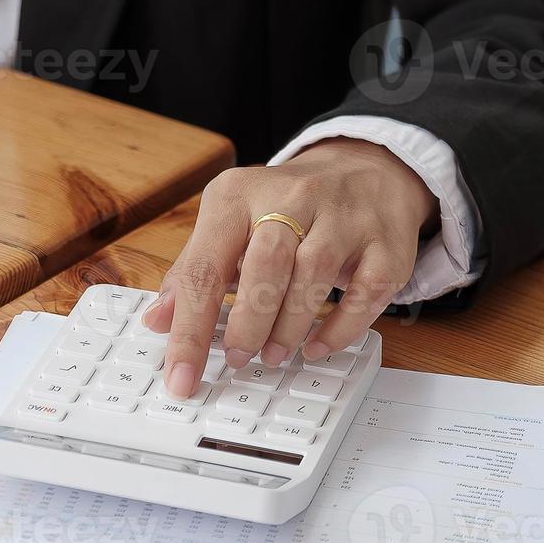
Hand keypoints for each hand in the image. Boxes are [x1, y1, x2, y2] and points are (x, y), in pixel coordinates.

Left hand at [141, 138, 436, 397]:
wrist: (363, 167)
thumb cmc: (284, 205)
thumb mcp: (229, 222)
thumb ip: (193, 269)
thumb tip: (158, 320)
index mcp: (237, 195)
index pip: (203, 267)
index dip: (188, 328)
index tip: (180, 374)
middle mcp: (291, 197)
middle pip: (264, 265)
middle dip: (247, 323)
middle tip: (236, 357)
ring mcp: (344, 217)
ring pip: (314, 274)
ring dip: (289, 326)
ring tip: (272, 354)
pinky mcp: (386, 242)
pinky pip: (367, 290)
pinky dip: (341, 327)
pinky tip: (317, 346)